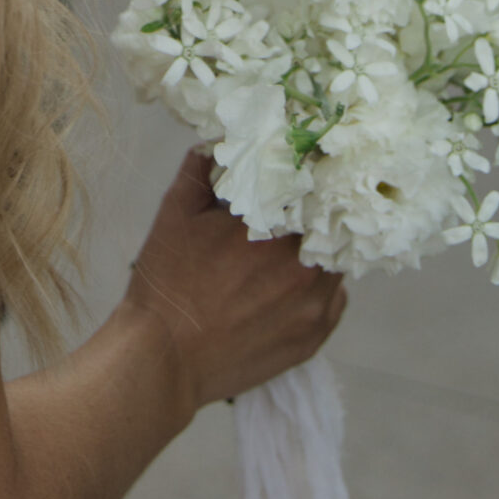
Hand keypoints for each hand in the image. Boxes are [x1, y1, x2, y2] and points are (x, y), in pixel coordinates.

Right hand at [122, 149, 345, 420]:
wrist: (164, 360)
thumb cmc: (166, 282)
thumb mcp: (176, 212)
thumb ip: (203, 169)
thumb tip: (221, 139)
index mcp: (272, 227)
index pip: (310, 185)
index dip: (306, 174)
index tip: (298, 166)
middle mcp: (303, 265)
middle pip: (327, 224)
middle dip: (312, 213)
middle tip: (291, 208)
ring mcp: (313, 306)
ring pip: (334, 261)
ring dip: (317, 250)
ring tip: (290, 247)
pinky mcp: (314, 338)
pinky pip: (333, 299)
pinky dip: (319, 287)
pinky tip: (291, 285)